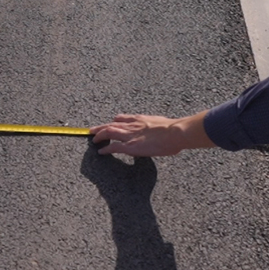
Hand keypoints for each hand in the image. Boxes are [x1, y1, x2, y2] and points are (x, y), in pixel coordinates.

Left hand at [88, 112, 212, 156]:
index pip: (122, 118)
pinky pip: (113, 146)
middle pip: (111, 124)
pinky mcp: (130, 146)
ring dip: (99, 135)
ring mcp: (130, 135)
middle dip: (101, 127)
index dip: (113, 121)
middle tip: (93, 130)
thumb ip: (155, 127)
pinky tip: (101, 151)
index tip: (109, 123)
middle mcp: (132, 125)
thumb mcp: (162, 124)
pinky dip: (106, 148)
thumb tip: (160, 132)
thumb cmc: (174, 130)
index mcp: (140, 119)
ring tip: (93, 139)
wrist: (175, 132)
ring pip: (109, 132)